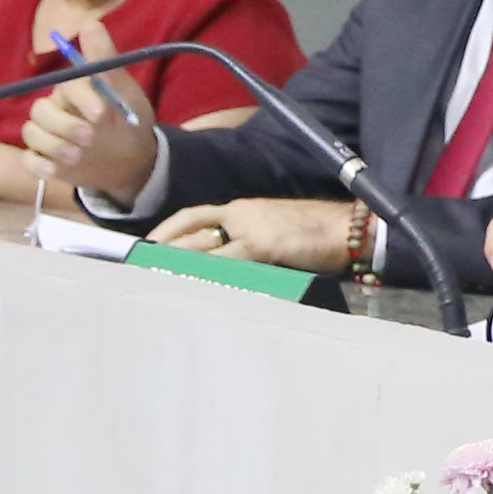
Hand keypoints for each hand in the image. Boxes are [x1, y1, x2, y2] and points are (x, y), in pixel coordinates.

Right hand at [22, 70, 159, 205]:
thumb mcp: (123, 90)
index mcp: (73, 90)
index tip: (100, 113)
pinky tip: (55, 171)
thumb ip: (104, 59)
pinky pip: (28, 160)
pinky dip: (38, 166)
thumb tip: (91, 22)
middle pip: (40, 111)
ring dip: (53, 145)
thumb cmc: (127, 119)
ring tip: (78, 155)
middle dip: (63, 125)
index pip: (65, 87)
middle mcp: (56, 109)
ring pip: (31, 133)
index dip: (81, 98)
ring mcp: (48, 135)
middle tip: (90, 137)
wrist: (133, 160)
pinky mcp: (45, 159)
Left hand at [155, 197, 372, 272]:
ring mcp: (252, 229)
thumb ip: (249, 244)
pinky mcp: (265, 245)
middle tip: (140, 265)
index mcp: (243, 210)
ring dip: (177, 262)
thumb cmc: (320, 233)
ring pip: (202, 245)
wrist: (351, 227)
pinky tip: (190, 283)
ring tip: (156, 278)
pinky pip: (226, 260)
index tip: (148, 246)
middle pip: (191, 229)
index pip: (195, 216)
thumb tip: (226, 265)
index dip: (168, 230)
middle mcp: (241, 215)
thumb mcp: (277, 232)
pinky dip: (205, 271)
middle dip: (163, 248)